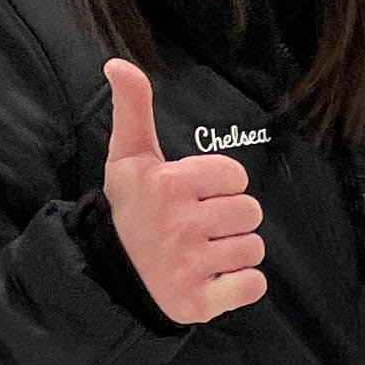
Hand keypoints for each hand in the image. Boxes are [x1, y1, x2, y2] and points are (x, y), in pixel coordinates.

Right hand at [102, 55, 265, 324]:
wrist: (110, 273)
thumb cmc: (130, 209)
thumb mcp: (127, 157)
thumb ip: (132, 108)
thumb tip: (118, 62)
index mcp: (169, 184)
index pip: (236, 176)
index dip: (222, 184)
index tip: (196, 194)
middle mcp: (180, 224)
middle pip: (250, 212)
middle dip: (231, 218)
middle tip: (201, 226)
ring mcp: (189, 265)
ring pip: (253, 248)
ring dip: (236, 251)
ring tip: (206, 252)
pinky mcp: (198, 302)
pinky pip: (253, 285)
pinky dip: (241, 284)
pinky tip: (215, 277)